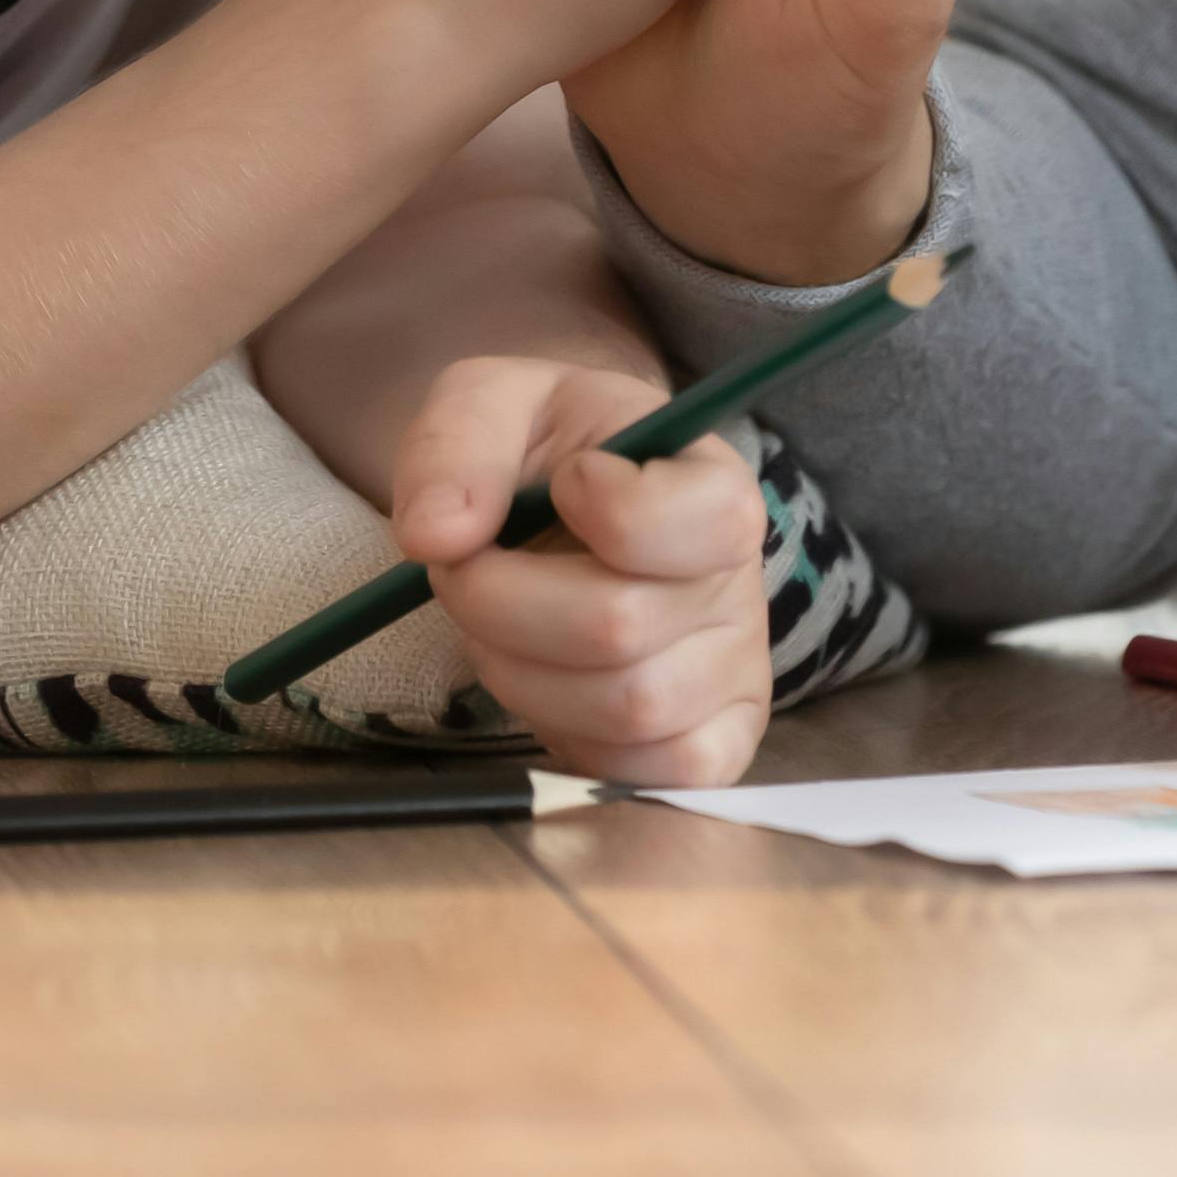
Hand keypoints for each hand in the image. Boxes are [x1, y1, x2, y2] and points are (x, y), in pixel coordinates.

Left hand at [389, 354, 774, 786]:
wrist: (565, 515)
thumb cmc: (543, 454)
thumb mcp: (493, 403)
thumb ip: (458, 444)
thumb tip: (435, 535)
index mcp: (713, 483)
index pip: (691, 519)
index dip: (600, 508)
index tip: (557, 485)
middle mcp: (742, 584)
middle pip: (619, 627)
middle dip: (500, 602)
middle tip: (466, 568)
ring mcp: (735, 673)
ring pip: (623, 709)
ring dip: (518, 672)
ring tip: (500, 626)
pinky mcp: (714, 744)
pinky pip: (644, 773)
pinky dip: (567, 737)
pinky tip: (544, 683)